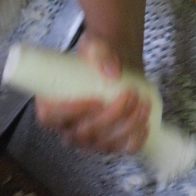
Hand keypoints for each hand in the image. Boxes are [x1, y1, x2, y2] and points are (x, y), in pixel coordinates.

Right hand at [35, 34, 151, 154]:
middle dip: (110, 116)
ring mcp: (89, 139)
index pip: (51, 116)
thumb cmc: (97, 58)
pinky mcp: (110, 142)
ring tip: (142, 103)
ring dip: (126, 126)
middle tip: (129, 94)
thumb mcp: (94, 46)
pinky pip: (121, 149)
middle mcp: (68, 127)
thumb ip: (99, 52)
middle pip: (83, 133)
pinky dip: (135, 139)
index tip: (95, 100)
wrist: (117, 67)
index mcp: (51, 104)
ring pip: (104, 143)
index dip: (72, 112)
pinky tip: (144, 124)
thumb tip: (112, 72)